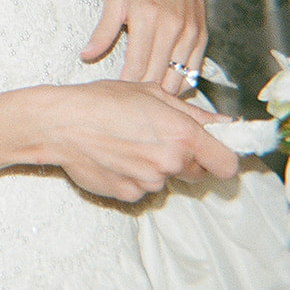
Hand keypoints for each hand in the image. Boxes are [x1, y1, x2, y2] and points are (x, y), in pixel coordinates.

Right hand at [47, 79, 237, 201]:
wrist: (62, 124)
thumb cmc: (103, 101)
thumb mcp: (152, 93)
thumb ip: (194, 113)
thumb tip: (225, 123)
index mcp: (182, 134)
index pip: (226, 163)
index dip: (223, 158)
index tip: (216, 153)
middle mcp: (170, 162)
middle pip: (197, 173)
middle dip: (187, 159)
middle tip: (161, 139)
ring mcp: (149, 182)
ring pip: (166, 179)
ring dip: (156, 167)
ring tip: (129, 143)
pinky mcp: (129, 196)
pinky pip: (142, 189)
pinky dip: (134, 177)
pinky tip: (116, 157)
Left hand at [82, 0, 206, 92]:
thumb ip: (103, 31)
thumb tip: (85, 56)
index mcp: (147, 16)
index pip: (136, 65)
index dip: (126, 86)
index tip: (116, 96)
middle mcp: (172, 26)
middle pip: (157, 76)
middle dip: (143, 94)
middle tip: (130, 104)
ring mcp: (190, 32)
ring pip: (178, 78)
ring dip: (163, 93)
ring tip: (148, 102)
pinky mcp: (202, 35)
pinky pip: (193, 70)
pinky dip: (181, 83)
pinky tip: (167, 90)